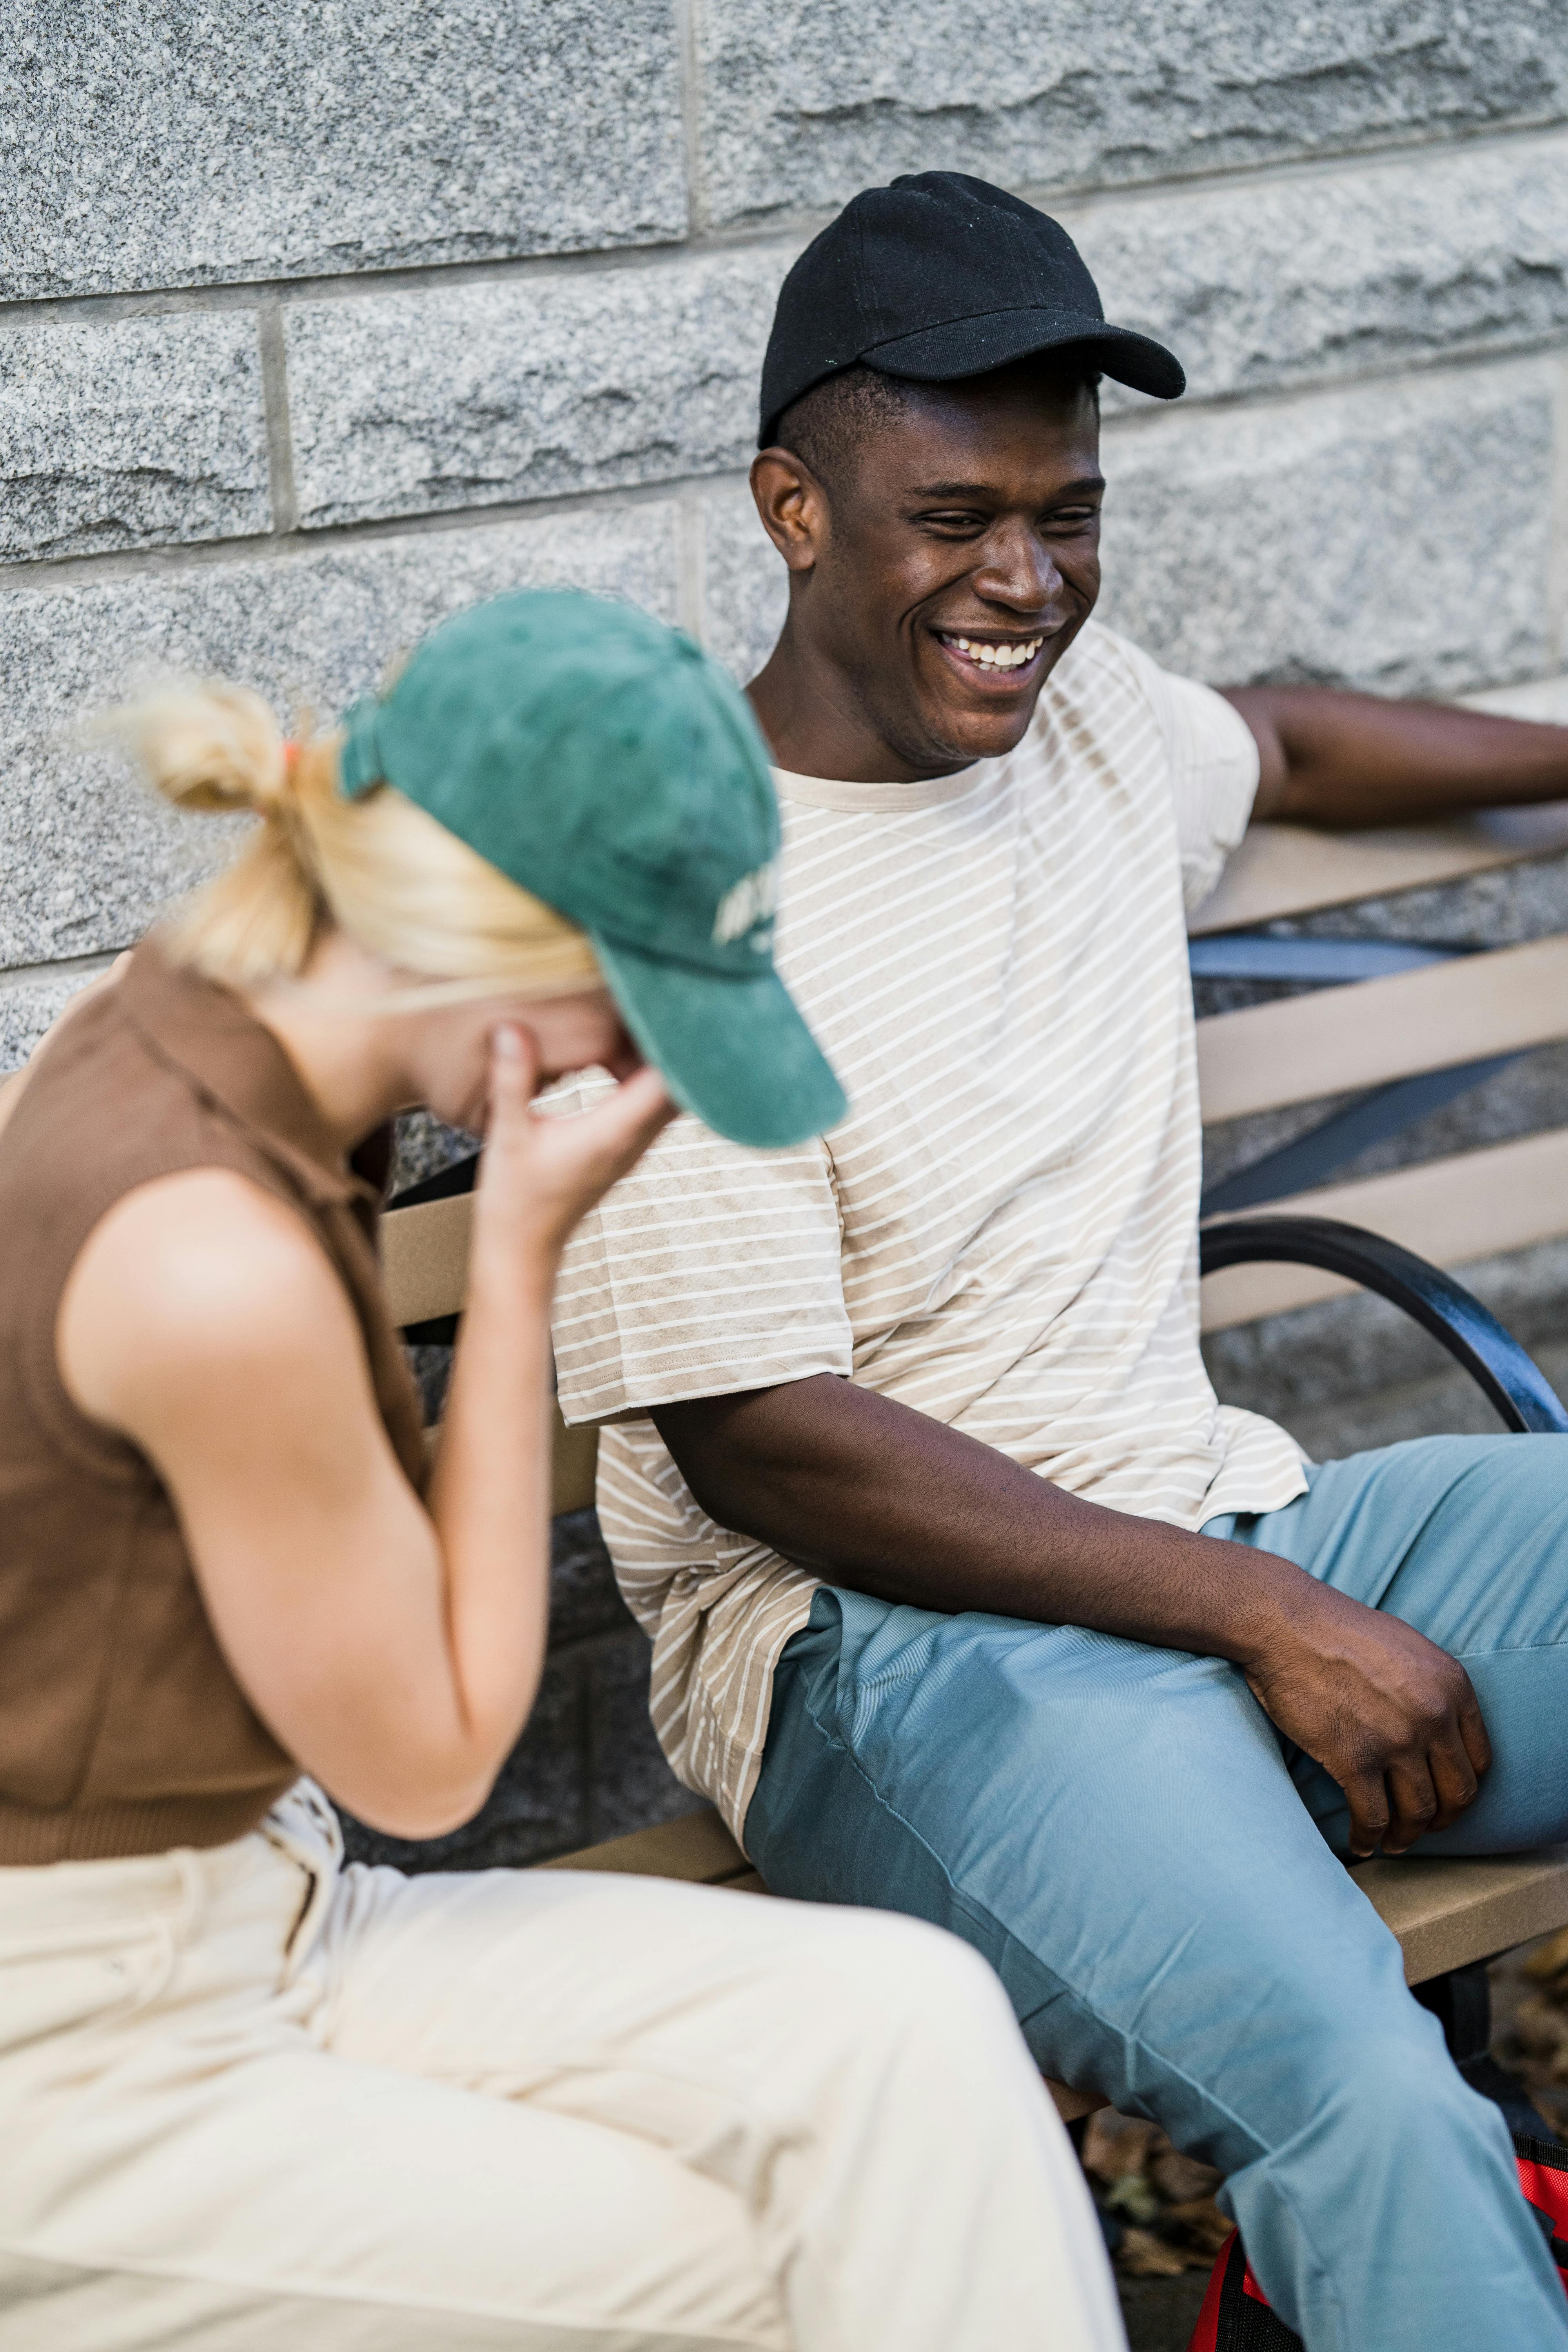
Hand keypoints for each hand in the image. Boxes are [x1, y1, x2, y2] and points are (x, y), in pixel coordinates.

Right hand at [472, 1025, 674, 1274]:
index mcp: (613, 1132)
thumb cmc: (514, 1201)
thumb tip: (511, 1029)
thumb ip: (512, 1080)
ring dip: (666, 1056)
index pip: (668, 1079)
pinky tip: (632, 1047)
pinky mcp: (626, 1148)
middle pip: (680, 1081)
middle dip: (677, 1039)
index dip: (674, 1038)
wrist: (522, 1249)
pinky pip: (655, 1103)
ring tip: (652, 1013)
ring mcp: (635, 1146)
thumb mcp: (507, 1136)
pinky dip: (654, 1073)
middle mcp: (635, 1139)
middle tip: (667, 994)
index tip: (670, 1000)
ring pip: (671, 1092)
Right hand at [1241, 1578, 1490, 1857]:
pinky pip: (1373, 1817)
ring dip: (1407, 1836)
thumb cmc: (1337, 1629)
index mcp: (1452, 1686)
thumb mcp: (1407, 1647)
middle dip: (1442, 1819)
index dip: (1463, 1788)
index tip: (1448, 1799)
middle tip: (1424, 1828)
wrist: (1285, 1623)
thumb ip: (1432, 1687)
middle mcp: (1434, 1716)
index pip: (1479, 1759)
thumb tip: (1439, 1725)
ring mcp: (1395, 1740)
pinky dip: (1368, 1838)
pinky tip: (1361, 1844)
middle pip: (1456, 1792)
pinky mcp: (1354, 1759)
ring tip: (1394, 1843)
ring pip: (1417, 1811)